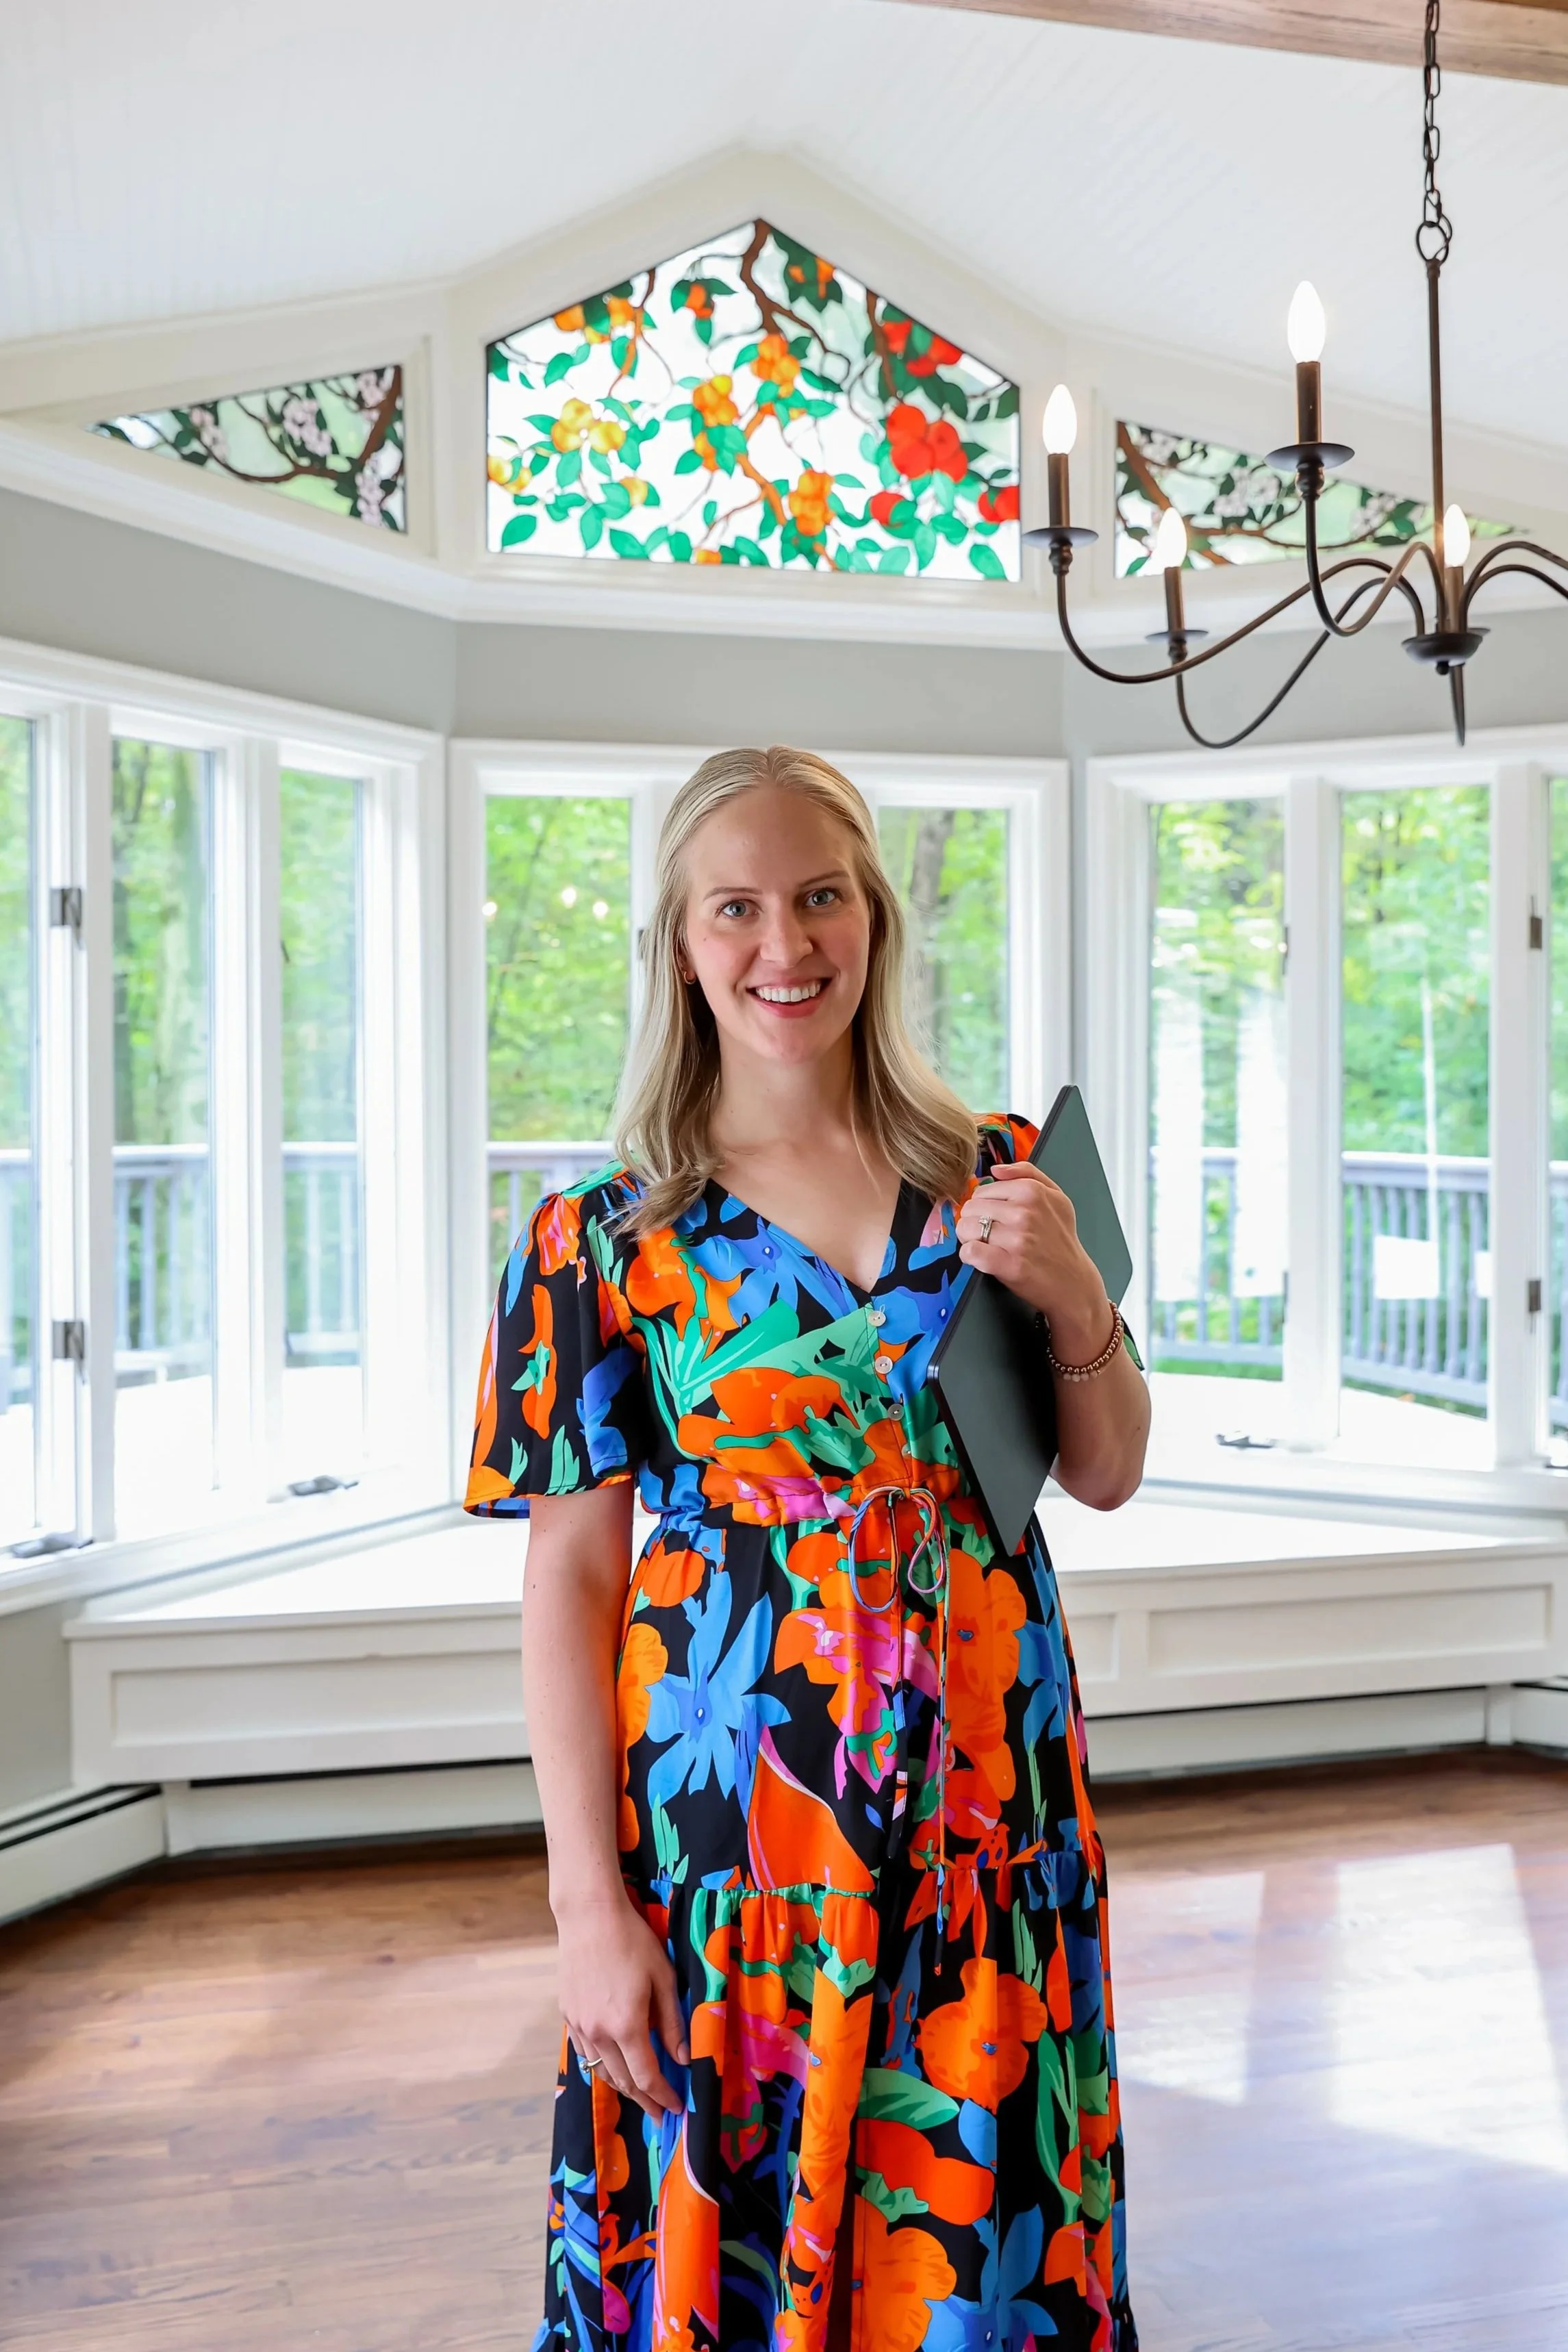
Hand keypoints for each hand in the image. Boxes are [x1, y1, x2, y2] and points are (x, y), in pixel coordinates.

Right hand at [554, 1890, 689, 2119]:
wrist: (589, 1917)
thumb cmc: (633, 1941)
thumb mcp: (663, 1979)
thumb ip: (672, 2023)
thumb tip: (683, 2059)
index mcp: (626, 2026)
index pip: (646, 2077)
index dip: (663, 2096)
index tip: (676, 2108)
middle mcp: (598, 2033)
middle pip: (622, 2081)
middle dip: (644, 2100)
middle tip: (660, 2113)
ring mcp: (579, 2026)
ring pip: (601, 2071)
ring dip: (622, 2088)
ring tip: (639, 2096)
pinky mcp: (568, 2015)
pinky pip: (585, 2053)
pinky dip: (602, 2066)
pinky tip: (613, 2066)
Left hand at [955, 1161, 1113, 1360]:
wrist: (1073, 1280)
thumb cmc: (1061, 1238)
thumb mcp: (1056, 1196)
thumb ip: (1026, 1173)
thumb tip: (996, 1169)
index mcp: (1032, 1191)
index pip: (982, 1191)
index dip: (982, 1206)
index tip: (993, 1218)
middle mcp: (1024, 1213)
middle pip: (971, 1209)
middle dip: (974, 1221)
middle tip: (988, 1233)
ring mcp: (1017, 1239)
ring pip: (966, 1228)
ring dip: (970, 1239)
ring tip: (986, 1245)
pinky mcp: (1010, 1265)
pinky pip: (971, 1252)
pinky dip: (969, 1256)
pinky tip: (981, 1257)